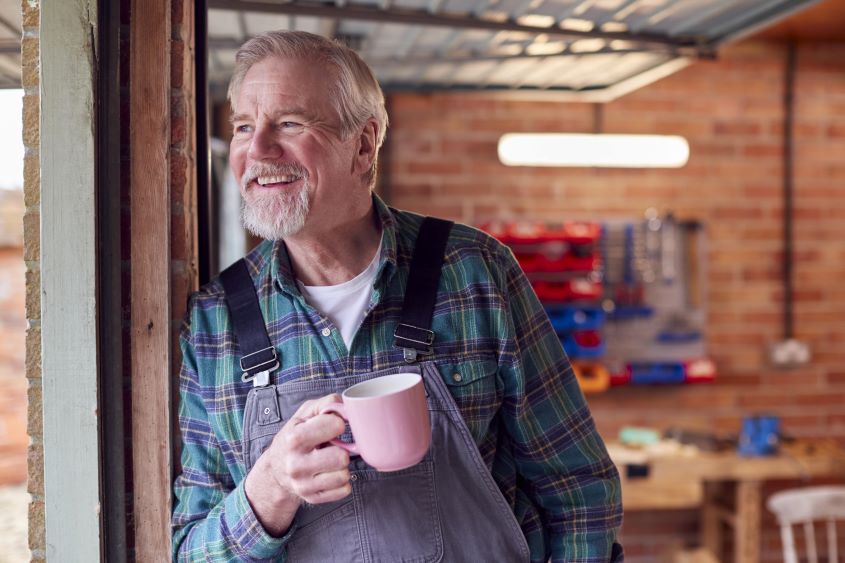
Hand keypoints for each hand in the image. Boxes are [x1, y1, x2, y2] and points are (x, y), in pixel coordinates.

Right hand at [244, 393, 350, 535]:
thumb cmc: (295, 436)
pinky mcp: (312, 498)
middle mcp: (296, 464)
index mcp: (294, 439)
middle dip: (342, 449)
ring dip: (342, 466)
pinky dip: (341, 481)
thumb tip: (348, 408)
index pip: (334, 425)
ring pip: (344, 475)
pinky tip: (330, 473)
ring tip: (330, 460)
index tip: (333, 425)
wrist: (276, 469)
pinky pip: (344, 490)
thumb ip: (326, 404)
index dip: (338, 423)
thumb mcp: (304, 414)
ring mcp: (303, 485)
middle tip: (332, 447)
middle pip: (341, 457)